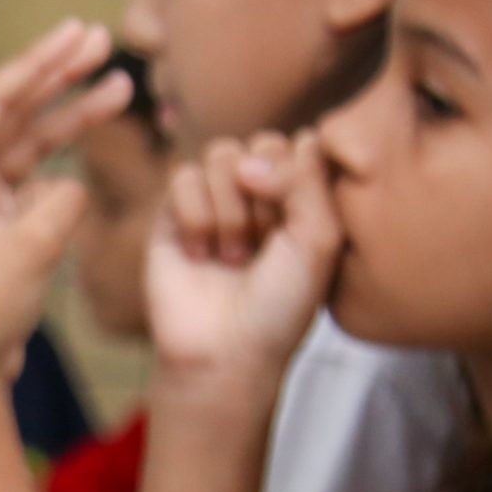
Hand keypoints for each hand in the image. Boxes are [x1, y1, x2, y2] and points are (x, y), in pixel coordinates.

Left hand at [0, 20, 134, 404]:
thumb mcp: (28, 249)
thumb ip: (61, 202)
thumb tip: (70, 184)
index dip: (40, 61)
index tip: (79, 29)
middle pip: (11, 110)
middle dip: (57, 75)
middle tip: (102, 39)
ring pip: (26, 142)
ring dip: (70, 116)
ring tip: (119, 88)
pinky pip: (33, 177)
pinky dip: (64, 160)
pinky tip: (92, 148)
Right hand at [145, 131, 342, 417]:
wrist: (225, 349)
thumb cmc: (281, 303)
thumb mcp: (320, 239)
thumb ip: (306, 179)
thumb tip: (248, 159)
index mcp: (302, 193)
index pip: (302, 142)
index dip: (300, 178)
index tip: (298, 229)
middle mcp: (259, 190)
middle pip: (260, 142)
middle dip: (264, 195)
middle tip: (262, 244)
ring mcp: (214, 199)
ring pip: (220, 155)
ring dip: (230, 209)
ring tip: (232, 255)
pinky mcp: (171, 213)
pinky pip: (181, 175)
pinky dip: (195, 215)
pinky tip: (200, 253)